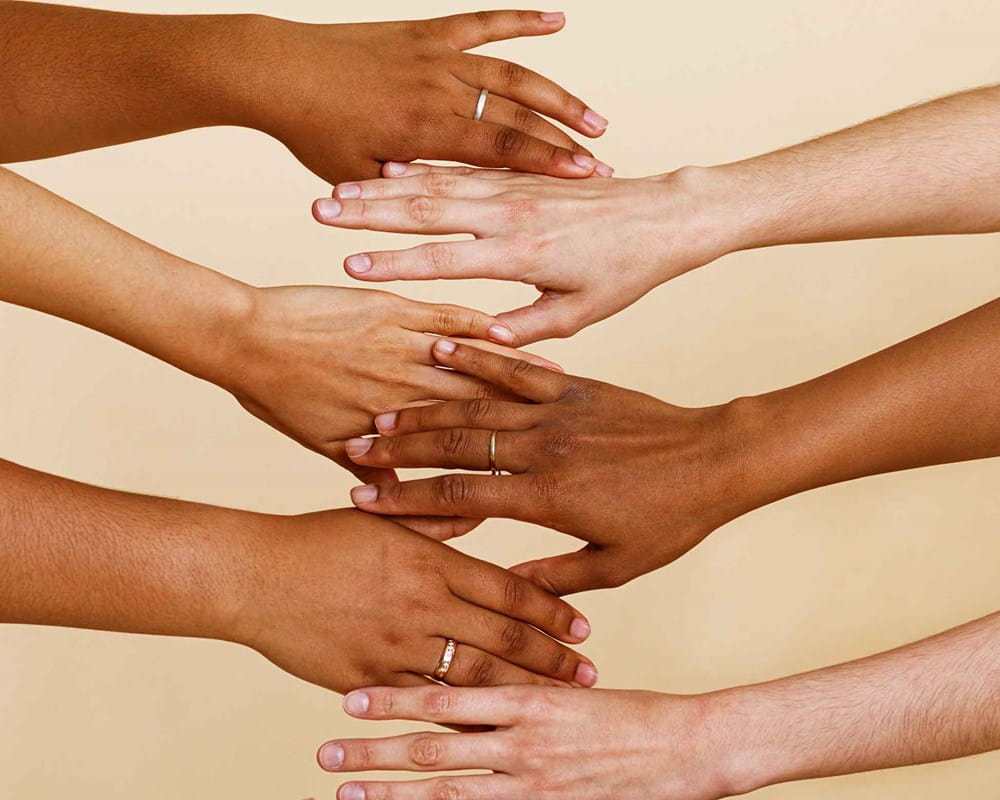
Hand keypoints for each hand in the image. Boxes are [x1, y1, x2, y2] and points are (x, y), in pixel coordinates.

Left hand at [221, 286, 559, 538]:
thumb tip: (402, 500)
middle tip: (566, 431)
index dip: (493, 468)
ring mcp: (400, 349)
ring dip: (515, 376)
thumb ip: (368, 469)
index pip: (452, 458)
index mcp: (388, 429)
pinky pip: (447, 318)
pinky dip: (480, 326)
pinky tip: (510, 330)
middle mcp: (403, 393)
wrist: (241, 338)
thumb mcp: (320, 444)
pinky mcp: (394, 310)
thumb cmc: (274, 394)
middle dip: (523, 422)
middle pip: (475, 412)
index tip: (527, 477)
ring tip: (558, 384)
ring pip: (470, 367)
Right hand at [234, 510, 597, 693]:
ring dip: (521, 692)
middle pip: (503, 637)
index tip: (584, 629)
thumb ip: (435, 520)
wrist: (253, 575)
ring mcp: (395, 644)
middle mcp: (420, 604)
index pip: (507, 589)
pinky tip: (493, 725)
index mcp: (429, 561)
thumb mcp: (382, 520)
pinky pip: (425, 703)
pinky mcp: (368, 677)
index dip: (550, 611)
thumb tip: (478, 507)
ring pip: (474, 676)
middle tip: (590, 676)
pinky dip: (463, 715)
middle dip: (552, 660)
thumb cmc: (319, 540)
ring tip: (556, 704)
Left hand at [252, 11, 610, 182]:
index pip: (503, 149)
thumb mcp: (357, 177)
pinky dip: (522, 20)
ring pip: (514, 73)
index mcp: (426, 130)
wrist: (277, 69)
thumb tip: (444, 216)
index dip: (549, 164)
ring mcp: (438, 56)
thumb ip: (405, 194)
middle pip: (519, 114)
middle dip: (565, 141)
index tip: (588, 178)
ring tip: (596, 119)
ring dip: (558, 95)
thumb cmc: (313, 131)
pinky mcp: (429, 33)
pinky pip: (485, 23)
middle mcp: (441, 88)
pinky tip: (557, 21)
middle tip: (604, 164)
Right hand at [313, 163, 733, 342]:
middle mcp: (511, 214)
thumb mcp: (582, 311)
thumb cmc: (627, 270)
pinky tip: (389, 169)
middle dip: (368, 212)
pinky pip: (462, 168)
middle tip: (318, 212)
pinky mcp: (519, 176)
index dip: (394, 266)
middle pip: (426, 208)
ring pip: (436, 183)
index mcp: (522, 254)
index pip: (444, 260)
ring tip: (337, 188)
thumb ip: (528, 327)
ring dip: (383, 187)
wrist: (665, 215)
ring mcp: (513, 189)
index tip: (348, 269)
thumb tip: (480, 343)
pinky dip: (422, 169)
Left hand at [315, 685, 731, 799]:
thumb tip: (475, 691)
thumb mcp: (571, 689)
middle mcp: (522, 742)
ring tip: (348, 797)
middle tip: (325, 754)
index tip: (349, 699)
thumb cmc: (632, 712)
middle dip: (375, 754)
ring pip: (449, 792)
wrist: (689, 748)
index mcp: (527, 698)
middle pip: (434, 749)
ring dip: (394, 796)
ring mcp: (535, 784)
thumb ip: (522, 692)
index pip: (445, 697)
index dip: (394, 699)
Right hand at [343, 341, 755, 593]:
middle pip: (455, 445)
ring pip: (478, 406)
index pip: (461, 496)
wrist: (718, 460)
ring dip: (426, 407)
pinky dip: (479, 357)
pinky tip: (442, 345)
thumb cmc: (671, 518)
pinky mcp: (575, 386)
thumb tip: (509, 591)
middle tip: (355, 445)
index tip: (365, 500)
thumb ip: (556, 577)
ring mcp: (559, 411)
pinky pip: (518, 368)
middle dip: (400, 447)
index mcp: (550, 497)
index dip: (407, 499)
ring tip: (382, 410)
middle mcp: (545, 449)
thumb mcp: (617, 565)